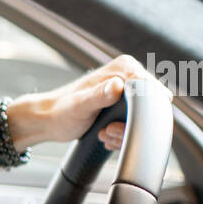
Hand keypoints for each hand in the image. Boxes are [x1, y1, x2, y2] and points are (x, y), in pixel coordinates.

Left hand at [5, 54, 174, 152]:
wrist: (50, 120)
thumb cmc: (61, 111)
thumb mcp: (80, 105)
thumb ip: (98, 95)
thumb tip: (117, 86)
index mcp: (124, 68)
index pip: (152, 90)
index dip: (140, 113)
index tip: (116, 125)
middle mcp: (130, 76)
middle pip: (152, 108)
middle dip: (131, 126)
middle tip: (108, 131)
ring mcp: (129, 91)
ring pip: (145, 120)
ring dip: (125, 134)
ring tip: (104, 133)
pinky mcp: (126, 105)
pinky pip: (137, 125)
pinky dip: (123, 135)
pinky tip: (107, 135)